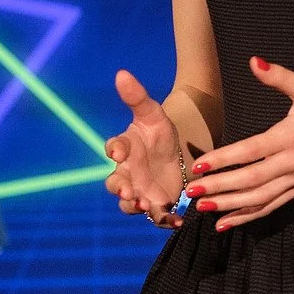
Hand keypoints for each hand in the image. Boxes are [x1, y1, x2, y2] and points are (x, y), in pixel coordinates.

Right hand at [103, 69, 186, 227]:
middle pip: (115, 183)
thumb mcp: (154, 114)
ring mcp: (140, 190)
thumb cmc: (160, 131)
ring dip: (134, 206)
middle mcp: (127, 172)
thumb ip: (137, 96)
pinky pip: (155, 216)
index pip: (113, 147)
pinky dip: (165, 220)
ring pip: (129, 203)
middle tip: (128, 191)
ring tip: (144, 205)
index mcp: (126, 147)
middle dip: (119, 188)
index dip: (115, 149)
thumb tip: (121, 73)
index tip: (119, 151)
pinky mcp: (156, 204)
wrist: (180, 151)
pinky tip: (177, 221)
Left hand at [185, 57, 293, 230]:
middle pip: (251, 180)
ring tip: (203, 209)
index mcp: (291, 136)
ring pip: (260, 198)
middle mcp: (292, 162)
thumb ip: (280, 77)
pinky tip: (228, 222)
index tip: (200, 164)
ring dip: (231, 206)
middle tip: (192, 191)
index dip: (225, 159)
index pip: (252, 151)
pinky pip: (272, 205)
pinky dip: (249, 216)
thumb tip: (254, 62)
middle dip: (220, 187)